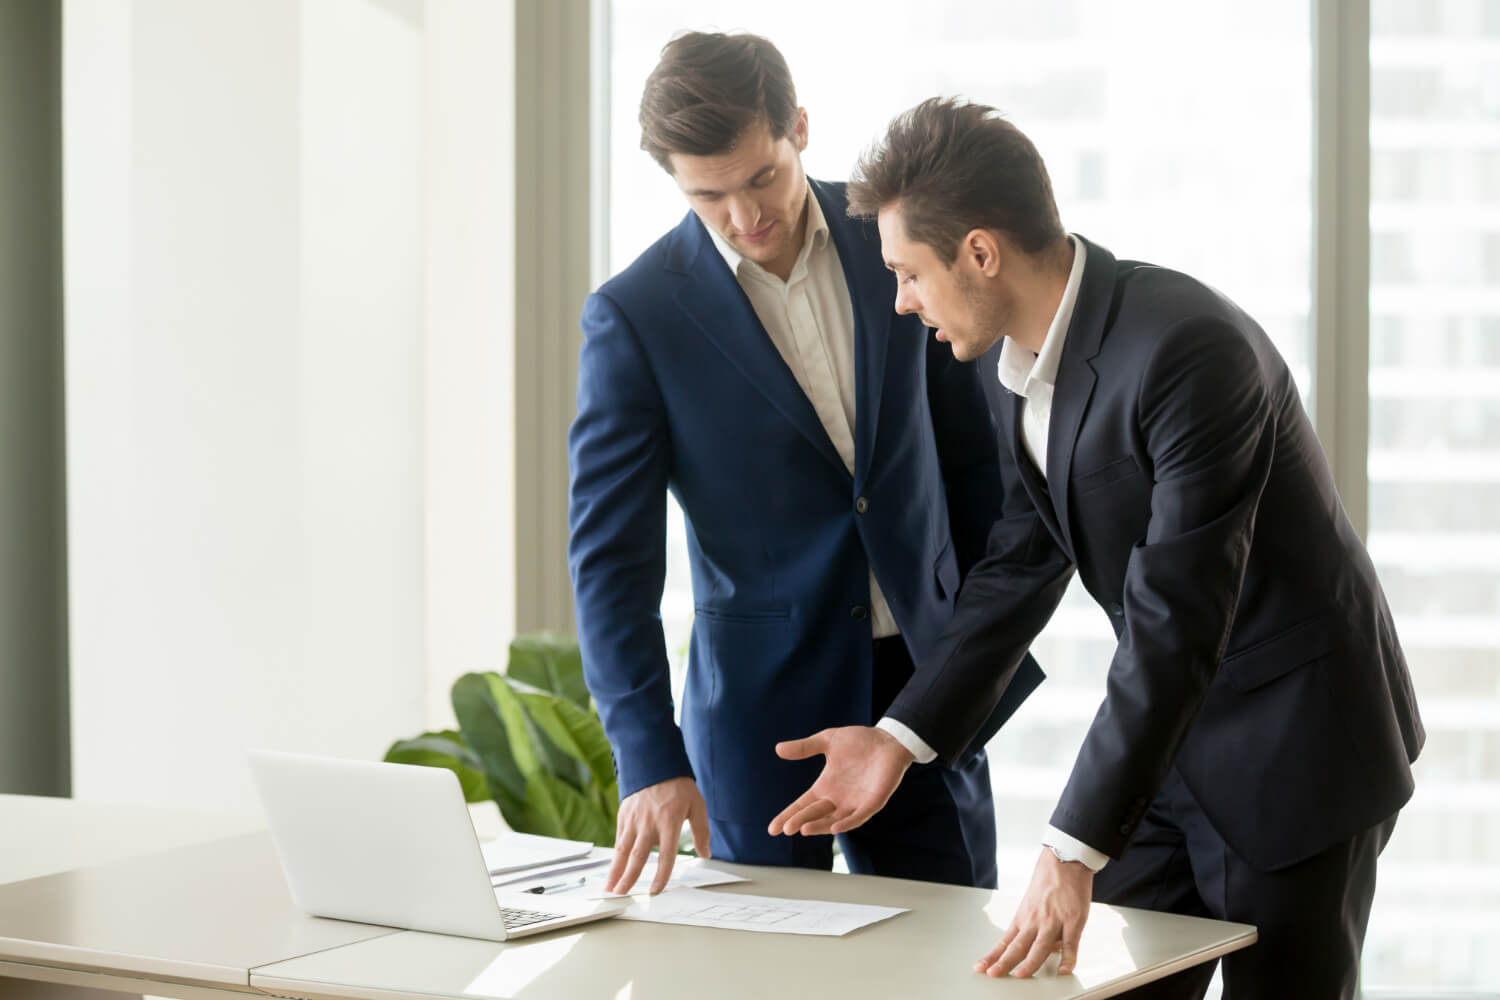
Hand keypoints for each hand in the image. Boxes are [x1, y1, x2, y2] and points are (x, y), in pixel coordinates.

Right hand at [605, 776, 709, 895]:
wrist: (655, 762)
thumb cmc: (678, 785)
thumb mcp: (697, 805)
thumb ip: (701, 831)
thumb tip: (705, 854)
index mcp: (669, 822)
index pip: (665, 856)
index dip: (660, 876)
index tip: (655, 891)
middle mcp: (649, 823)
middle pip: (637, 857)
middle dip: (628, 878)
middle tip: (621, 894)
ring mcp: (634, 819)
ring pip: (622, 850)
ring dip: (615, 871)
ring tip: (610, 888)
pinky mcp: (624, 815)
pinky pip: (619, 838)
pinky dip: (615, 855)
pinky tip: (612, 868)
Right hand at [766, 726, 913, 836]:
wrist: (888, 740)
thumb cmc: (860, 741)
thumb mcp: (827, 741)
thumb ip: (805, 747)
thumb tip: (778, 749)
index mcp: (826, 787)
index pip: (802, 805)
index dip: (788, 816)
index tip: (772, 829)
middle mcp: (838, 799)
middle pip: (814, 814)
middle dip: (799, 822)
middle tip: (785, 829)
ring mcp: (855, 803)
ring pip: (834, 821)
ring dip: (819, 826)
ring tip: (803, 829)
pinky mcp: (872, 803)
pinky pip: (858, 818)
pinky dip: (846, 824)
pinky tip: (835, 827)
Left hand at [976, 847, 1093, 977]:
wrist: (1064, 859)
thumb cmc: (1048, 879)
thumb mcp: (1032, 902)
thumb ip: (1033, 926)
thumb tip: (1041, 947)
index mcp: (1023, 917)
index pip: (1005, 942)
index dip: (993, 956)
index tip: (981, 968)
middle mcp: (1035, 920)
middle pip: (1017, 946)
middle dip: (1004, 962)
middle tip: (993, 975)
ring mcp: (1053, 921)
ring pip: (1039, 947)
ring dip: (1029, 963)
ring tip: (1020, 976)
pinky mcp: (1073, 920)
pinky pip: (1071, 943)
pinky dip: (1068, 959)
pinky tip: (1064, 970)